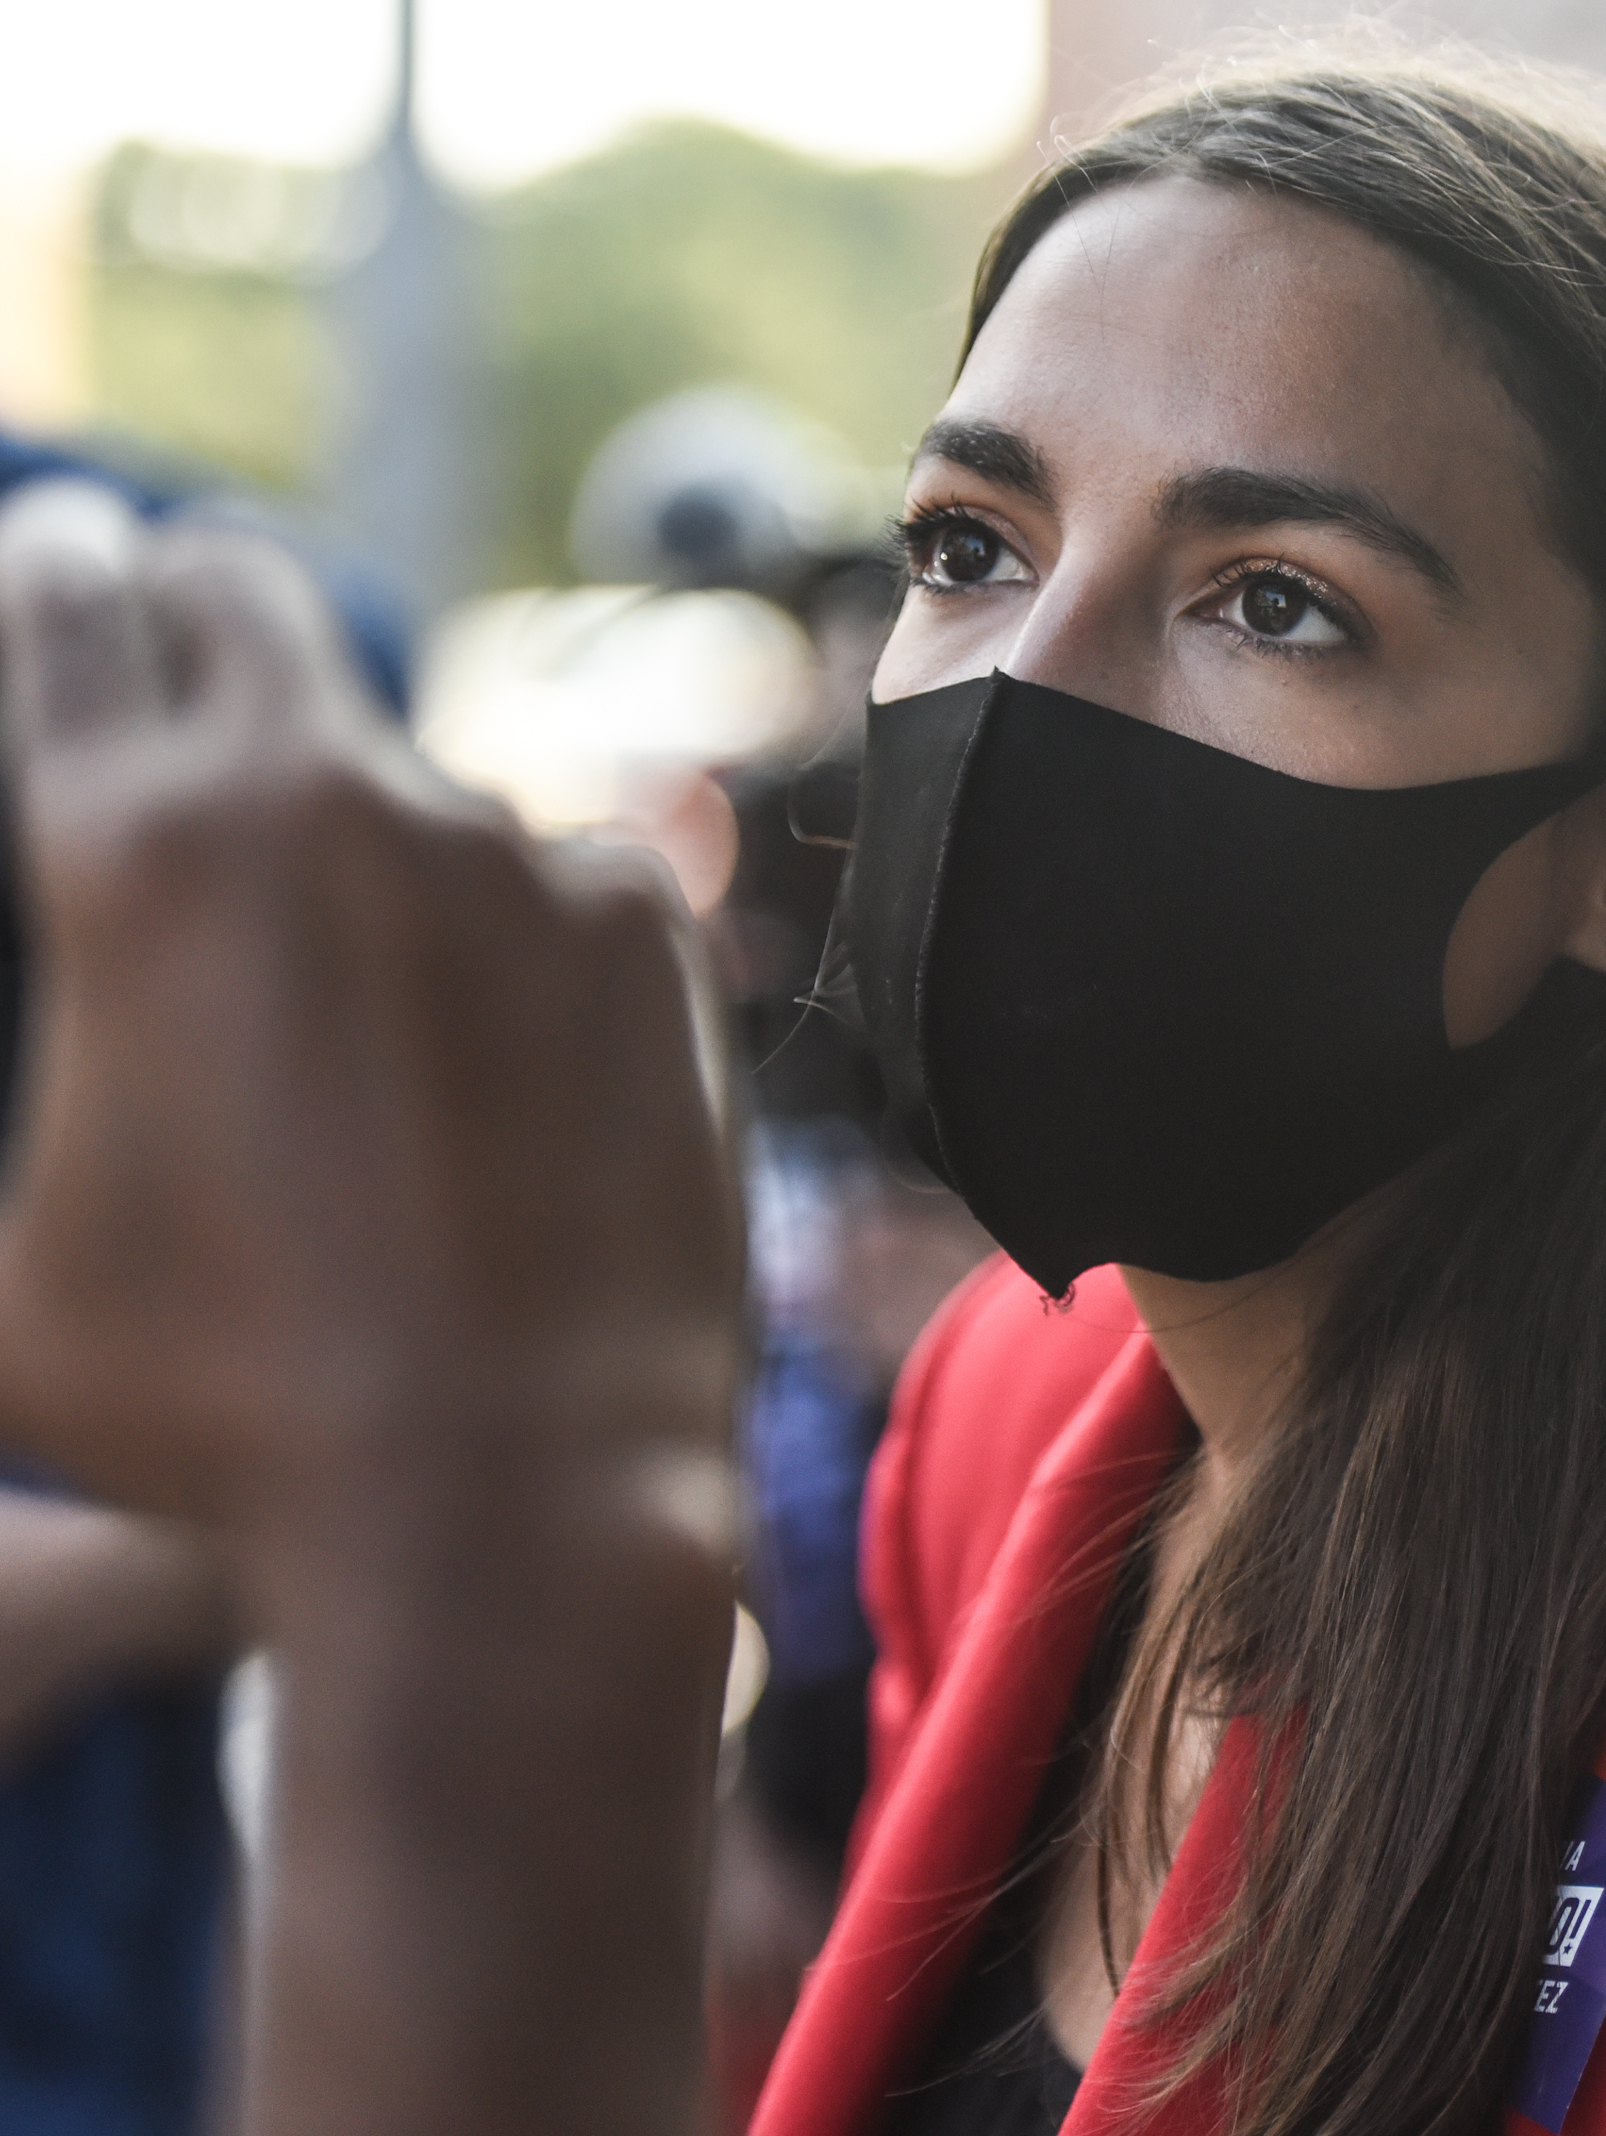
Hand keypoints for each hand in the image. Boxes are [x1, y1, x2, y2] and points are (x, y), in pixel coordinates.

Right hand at [0, 482, 745, 2135]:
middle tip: (203, 648)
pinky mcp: (646, 920)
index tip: (75, 558)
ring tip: (392, 1056)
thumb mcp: (11, 1264)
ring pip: (421, 790)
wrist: (502, 1502)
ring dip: (390, 866)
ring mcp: (511, 851)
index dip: (63, 576)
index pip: (72, 615)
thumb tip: (112, 1003)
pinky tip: (521, 1096)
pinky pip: (563, 885)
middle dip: (210, 609)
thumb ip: (47, 1073)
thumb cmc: (219, 1416)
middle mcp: (332, 801)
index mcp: (135, 849)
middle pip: (253, 600)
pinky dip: (530, 954)